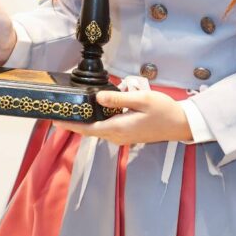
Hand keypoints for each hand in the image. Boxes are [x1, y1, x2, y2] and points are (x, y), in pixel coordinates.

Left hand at [52, 89, 193, 145]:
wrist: (181, 124)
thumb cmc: (164, 110)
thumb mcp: (142, 99)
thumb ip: (118, 99)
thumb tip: (97, 98)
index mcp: (118, 129)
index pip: (87, 129)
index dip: (70, 125)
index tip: (54, 119)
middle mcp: (117, 137)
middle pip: (90, 129)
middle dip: (74, 121)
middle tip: (61, 108)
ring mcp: (122, 137)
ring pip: (99, 128)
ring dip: (87, 119)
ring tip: (75, 106)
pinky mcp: (127, 134)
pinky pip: (107, 127)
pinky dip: (98, 119)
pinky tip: (97, 108)